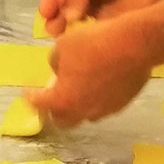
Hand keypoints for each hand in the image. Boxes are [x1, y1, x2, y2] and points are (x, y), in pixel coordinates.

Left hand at [26, 19, 152, 127]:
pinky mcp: (120, 105)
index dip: (31, 98)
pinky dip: (97, 99)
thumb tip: (58, 68)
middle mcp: (81, 111)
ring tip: (79, 89)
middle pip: (62, 120)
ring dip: (78, 105)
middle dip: (55, 110)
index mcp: (62, 99)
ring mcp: (103, 110)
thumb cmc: (94, 43)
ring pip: (84, 114)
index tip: (27, 94)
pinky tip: (100, 84)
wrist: (135, 44)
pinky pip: (103, 107)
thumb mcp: (63, 45)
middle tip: (53, 97)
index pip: (39, 104)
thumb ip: (55, 61)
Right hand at [39, 0, 163, 35]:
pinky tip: (84, 43)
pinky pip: (91, 39)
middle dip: (54, 23)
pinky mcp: (106, 30)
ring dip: (67, 35)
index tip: (46, 12)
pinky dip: (85, 43)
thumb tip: (69, 17)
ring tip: (67, 37)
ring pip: (74, 31)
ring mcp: (93, 18)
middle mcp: (80, 3)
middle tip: (55, 28)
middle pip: (60, 17)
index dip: (48, 5)